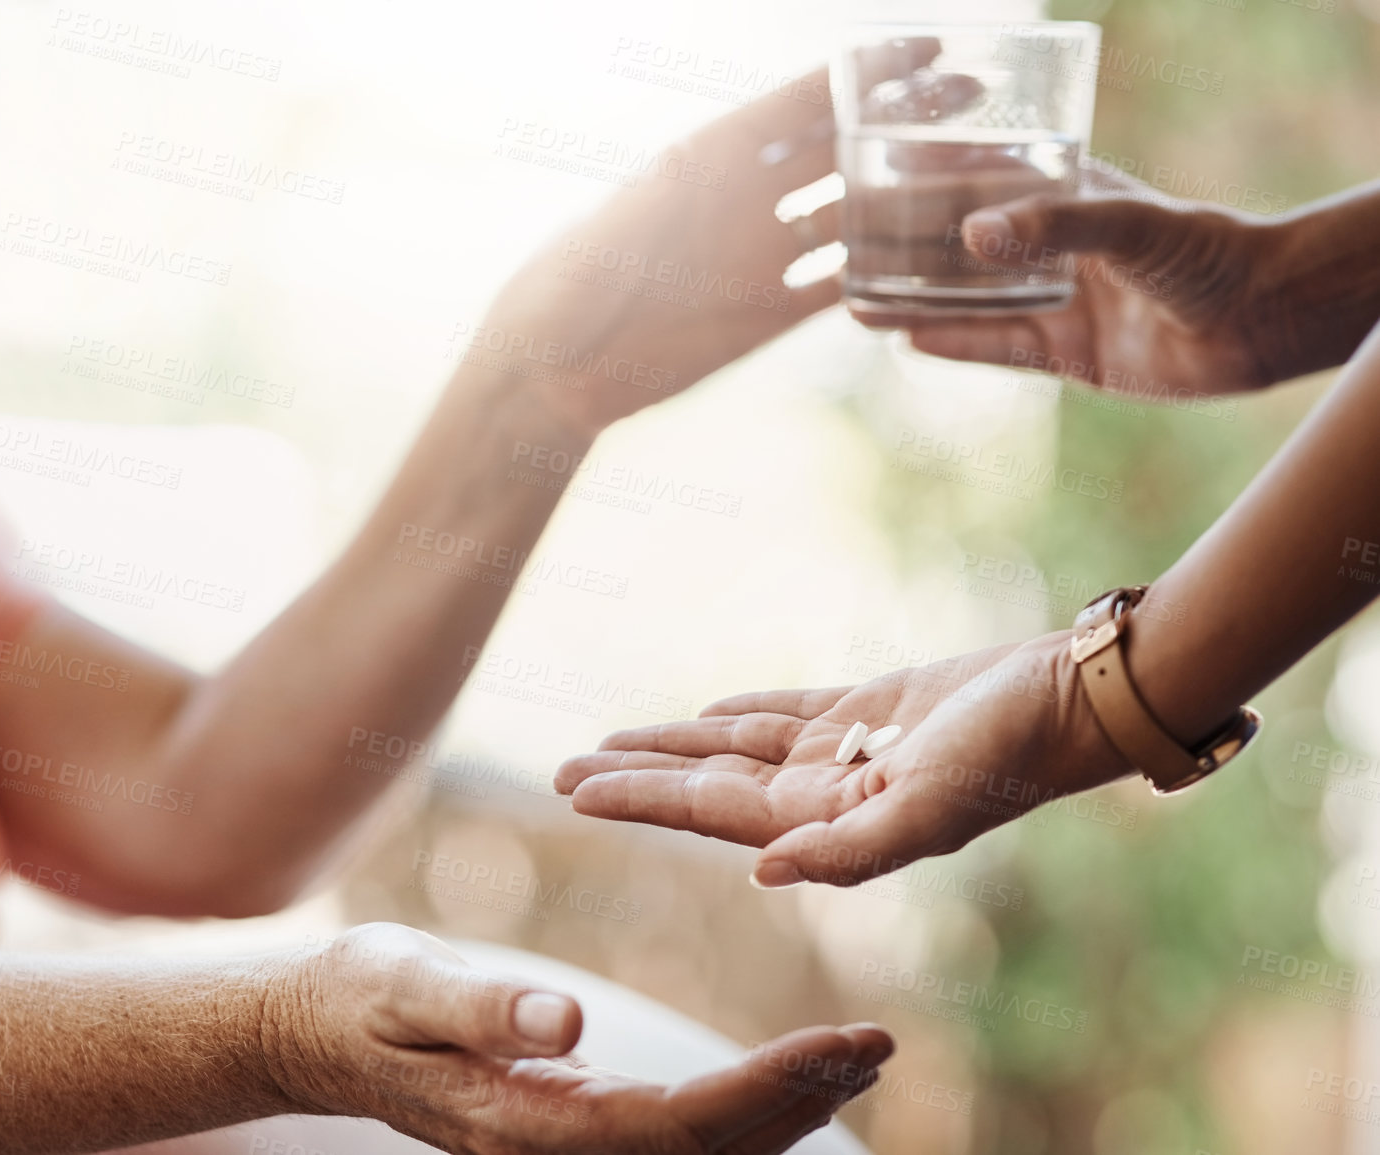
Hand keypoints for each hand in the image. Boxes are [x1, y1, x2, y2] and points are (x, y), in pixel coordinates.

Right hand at [265, 922, 893, 1152]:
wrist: (317, 1032)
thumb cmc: (359, 1000)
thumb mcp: (406, 987)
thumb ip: (482, 1005)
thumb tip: (566, 1020)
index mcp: (531, 1122)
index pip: (680, 1125)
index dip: (769, 1091)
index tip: (842, 1042)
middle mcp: (560, 1151)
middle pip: (711, 1153)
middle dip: (801, 1102)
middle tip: (879, 1043)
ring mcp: (567, 1148)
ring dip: (787, 1111)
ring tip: (858, 1057)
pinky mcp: (572, 1127)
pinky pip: (681, 1140)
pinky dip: (748, 1114)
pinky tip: (788, 1078)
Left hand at [475, 40, 955, 437]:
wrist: (563, 361)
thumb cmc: (589, 272)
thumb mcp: (654, 204)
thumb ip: (725, 163)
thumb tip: (779, 127)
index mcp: (721, 153)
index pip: (810, 100)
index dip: (871, 75)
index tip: (934, 52)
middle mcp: (748, 198)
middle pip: (842, 150)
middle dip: (907, 125)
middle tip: (978, 105)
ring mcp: (762, 254)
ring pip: (851, 218)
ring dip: (907, 202)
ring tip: (975, 185)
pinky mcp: (767, 312)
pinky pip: (837, 288)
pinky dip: (880, 277)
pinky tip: (930, 268)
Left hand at [555, 632, 1132, 887]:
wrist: (1071, 699)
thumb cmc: (1007, 755)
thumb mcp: (927, 810)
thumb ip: (847, 849)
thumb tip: (760, 873)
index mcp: (830, 823)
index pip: (708, 812)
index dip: (639, 799)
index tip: (572, 789)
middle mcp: (827, 795)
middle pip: (706, 783)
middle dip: (636, 778)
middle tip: (561, 771)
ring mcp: (847, 753)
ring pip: (734, 746)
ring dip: (673, 743)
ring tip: (612, 739)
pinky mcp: (871, 711)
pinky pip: (785, 712)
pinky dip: (739, 711)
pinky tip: (705, 712)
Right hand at [853, 164, 1291, 396]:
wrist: (1259, 322)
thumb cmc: (1205, 252)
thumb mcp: (1129, 224)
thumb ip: (1054, 227)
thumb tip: (972, 237)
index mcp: (1064, 196)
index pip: (980, 180)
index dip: (925, 180)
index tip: (870, 181)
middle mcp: (1052, 247)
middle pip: (961, 246)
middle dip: (906, 249)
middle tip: (846, 251)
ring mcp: (1055, 301)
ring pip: (968, 300)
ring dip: (916, 301)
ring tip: (856, 302)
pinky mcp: (1064, 353)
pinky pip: (995, 348)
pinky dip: (952, 343)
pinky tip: (906, 338)